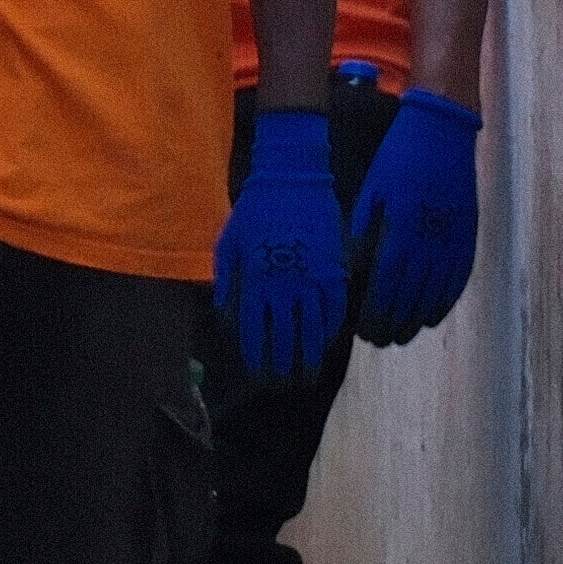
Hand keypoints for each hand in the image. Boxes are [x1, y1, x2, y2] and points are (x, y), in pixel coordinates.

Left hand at [212, 107, 348, 384]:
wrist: (293, 178)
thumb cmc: (255, 210)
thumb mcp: (229, 243)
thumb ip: (228, 282)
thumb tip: (226, 317)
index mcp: (256, 280)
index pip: (255, 330)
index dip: (257, 356)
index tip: (260, 374)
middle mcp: (284, 285)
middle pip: (285, 337)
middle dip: (284, 365)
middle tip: (285, 385)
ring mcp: (313, 277)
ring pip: (313, 328)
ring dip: (311, 356)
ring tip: (308, 376)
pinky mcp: (336, 267)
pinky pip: (336, 307)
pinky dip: (333, 328)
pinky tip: (330, 341)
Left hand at [347, 90, 483, 347]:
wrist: (443, 131)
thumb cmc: (398, 159)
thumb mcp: (371, 192)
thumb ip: (363, 232)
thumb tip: (351, 270)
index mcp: (401, 229)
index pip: (387, 285)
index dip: (376, 312)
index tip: (364, 332)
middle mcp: (429, 240)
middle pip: (411, 296)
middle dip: (394, 323)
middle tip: (380, 341)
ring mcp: (452, 239)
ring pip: (436, 293)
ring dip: (419, 319)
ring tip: (404, 336)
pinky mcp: (469, 233)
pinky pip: (459, 277)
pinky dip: (447, 301)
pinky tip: (434, 316)